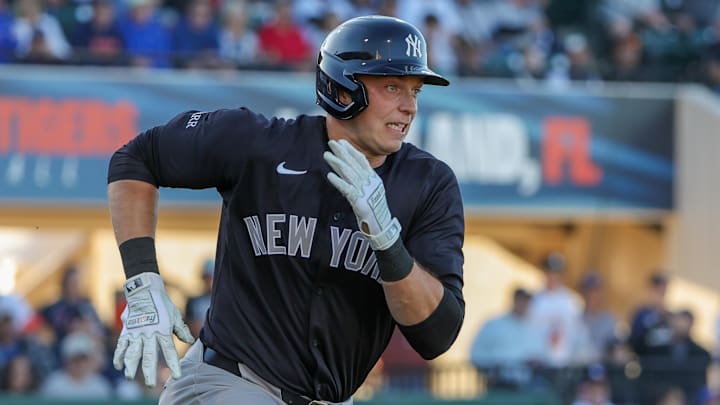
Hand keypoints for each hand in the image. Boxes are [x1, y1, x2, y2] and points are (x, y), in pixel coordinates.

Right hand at [113, 272, 193, 386]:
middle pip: (149, 356)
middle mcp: (149, 334)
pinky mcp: (127, 330)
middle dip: (149, 372)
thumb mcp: (175, 315)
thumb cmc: (163, 303)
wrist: (145, 290)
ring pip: (133, 353)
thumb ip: (181, 330)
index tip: (177, 375)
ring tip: (130, 376)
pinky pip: (121, 345)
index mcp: (163, 331)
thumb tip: (189, 341)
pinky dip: (119, 355)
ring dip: (131, 366)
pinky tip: (119, 365)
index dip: (173, 364)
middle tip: (150, 385)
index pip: (169, 351)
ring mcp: (136, 333)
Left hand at [323, 139, 400, 249]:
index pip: (361, 160)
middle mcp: (370, 182)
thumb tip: (351, 172)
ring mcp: (365, 191)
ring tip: (326, 155)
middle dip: (342, 152)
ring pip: (349, 173)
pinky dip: (338, 181)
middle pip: (354, 163)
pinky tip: (329, 175)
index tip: (341, 142)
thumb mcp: (371, 191)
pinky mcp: (359, 202)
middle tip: (331, 142)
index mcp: (373, 179)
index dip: (351, 150)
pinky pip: (347, 189)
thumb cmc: (375, 210)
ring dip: (336, 163)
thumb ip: (363, 181)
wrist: (382, 226)